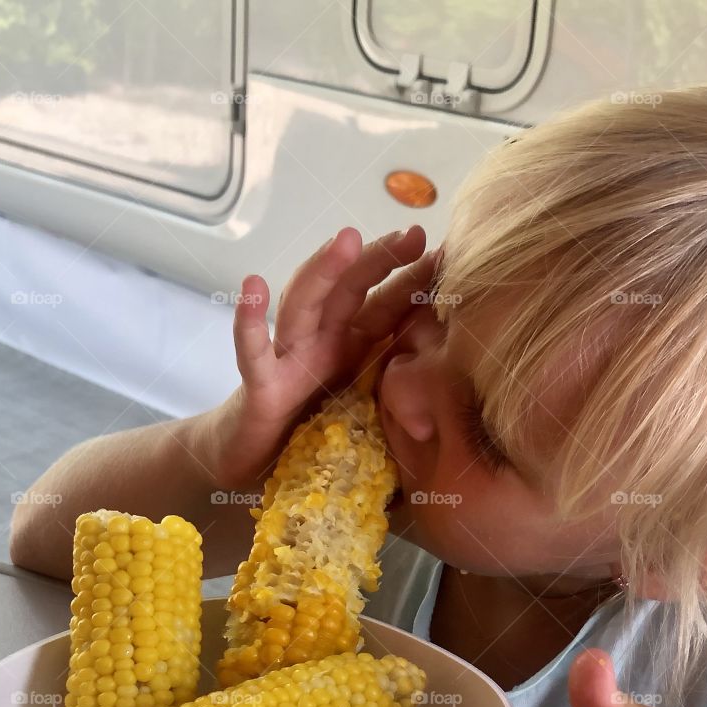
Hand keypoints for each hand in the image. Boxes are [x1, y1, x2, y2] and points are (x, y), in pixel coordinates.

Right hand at [206, 225, 437, 488]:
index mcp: (351, 349)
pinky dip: (250, 322)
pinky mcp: (261, 387)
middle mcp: (321, 344)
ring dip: (323, 271)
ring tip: (347, 240)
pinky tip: (253, 286)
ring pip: (305, 305)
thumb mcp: (366, 412)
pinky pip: (254, 353)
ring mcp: (289, 359)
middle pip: (349, 290)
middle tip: (413, 235)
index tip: (448, 253)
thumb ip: (398, 393)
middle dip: (379, 260)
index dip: (412, 279)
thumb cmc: (312, 438)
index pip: (384, 305)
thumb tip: (456, 381)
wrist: (255, 470)